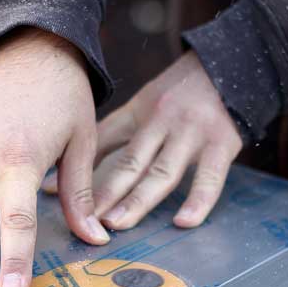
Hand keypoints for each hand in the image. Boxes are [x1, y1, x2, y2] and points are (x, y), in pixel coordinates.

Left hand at [44, 51, 241, 229]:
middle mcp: (163, 122)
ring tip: (117, 222)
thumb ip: (108, 137)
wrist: (233, 64)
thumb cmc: (181, 93)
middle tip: (84, 217)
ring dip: (139, 200)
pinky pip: (210, 178)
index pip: (103, 143)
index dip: (80, 169)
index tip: (54, 195)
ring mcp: (193, 135)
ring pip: (162, 173)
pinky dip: (198, 201)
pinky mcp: (223, 145)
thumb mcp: (141, 106)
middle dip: (105, 191)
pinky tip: (183, 222)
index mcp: (139, 112)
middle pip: (130, 162)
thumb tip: (62, 175)